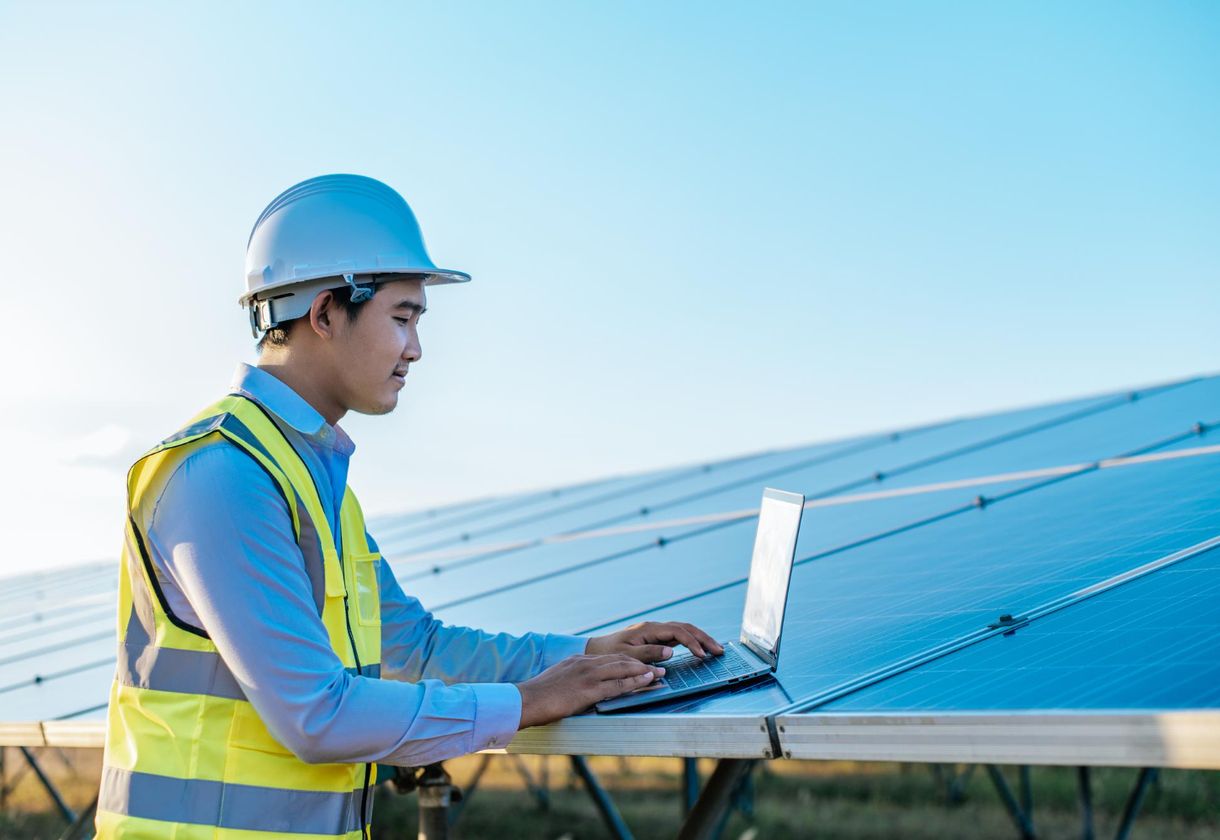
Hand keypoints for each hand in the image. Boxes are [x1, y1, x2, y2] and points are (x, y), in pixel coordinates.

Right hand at [515, 654, 665, 728]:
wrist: (526, 700)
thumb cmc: (539, 695)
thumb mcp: (559, 679)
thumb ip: (574, 678)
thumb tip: (583, 689)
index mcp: (578, 660)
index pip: (610, 658)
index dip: (629, 661)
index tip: (642, 663)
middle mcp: (586, 663)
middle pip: (621, 659)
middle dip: (642, 663)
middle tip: (660, 665)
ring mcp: (588, 675)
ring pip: (623, 669)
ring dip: (645, 671)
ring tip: (660, 673)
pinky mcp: (589, 690)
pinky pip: (618, 685)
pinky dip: (635, 682)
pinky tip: (647, 681)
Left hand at [585, 621, 724, 662]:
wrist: (597, 649)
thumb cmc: (609, 652)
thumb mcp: (626, 655)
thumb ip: (648, 653)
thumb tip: (670, 652)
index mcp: (648, 629)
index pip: (677, 632)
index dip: (692, 642)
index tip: (702, 655)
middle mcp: (654, 627)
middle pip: (685, 628)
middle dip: (703, 638)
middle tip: (719, 651)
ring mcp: (656, 632)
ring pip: (683, 631)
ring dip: (700, 639)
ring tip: (715, 650)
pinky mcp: (655, 638)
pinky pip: (678, 637)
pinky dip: (691, 642)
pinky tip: (700, 649)